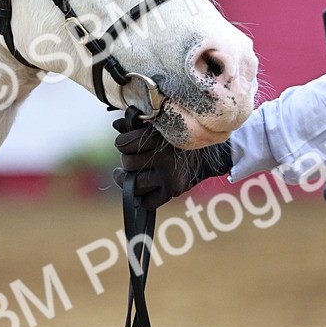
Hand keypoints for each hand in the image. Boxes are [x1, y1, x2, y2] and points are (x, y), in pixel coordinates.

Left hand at [113, 117, 231, 209]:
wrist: (210, 154)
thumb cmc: (178, 138)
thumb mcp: (160, 126)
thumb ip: (137, 125)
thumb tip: (116, 125)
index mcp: (159, 137)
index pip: (123, 144)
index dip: (121, 144)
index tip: (124, 144)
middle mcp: (164, 157)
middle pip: (128, 163)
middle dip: (126, 161)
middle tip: (130, 159)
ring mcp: (169, 176)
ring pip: (134, 184)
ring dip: (127, 181)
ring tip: (124, 176)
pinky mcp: (174, 190)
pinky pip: (148, 202)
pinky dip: (142, 198)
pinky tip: (141, 189)